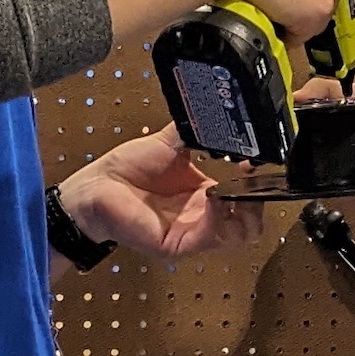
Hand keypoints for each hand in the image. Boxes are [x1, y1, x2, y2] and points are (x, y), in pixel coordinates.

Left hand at [60, 127, 263, 260]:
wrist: (95, 187)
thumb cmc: (125, 170)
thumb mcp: (169, 144)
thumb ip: (195, 130)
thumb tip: (217, 110)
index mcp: (204, 195)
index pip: (245, 198)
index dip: (256, 182)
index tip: (255, 161)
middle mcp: (202, 216)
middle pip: (250, 224)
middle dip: (259, 202)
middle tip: (253, 181)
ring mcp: (192, 233)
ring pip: (239, 236)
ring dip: (243, 212)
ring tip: (234, 189)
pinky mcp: (178, 244)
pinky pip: (210, 237)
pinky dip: (217, 217)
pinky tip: (212, 195)